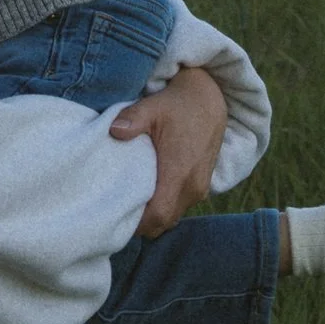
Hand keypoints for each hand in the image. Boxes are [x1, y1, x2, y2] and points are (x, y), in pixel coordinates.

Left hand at [113, 65, 226, 233]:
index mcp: (179, 172)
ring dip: (153, 215)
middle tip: (116, 212)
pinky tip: (148, 194)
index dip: (136, 223)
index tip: (114, 216)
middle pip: (163, 222)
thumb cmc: (179, 104)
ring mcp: (200, 188)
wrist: (210, 99)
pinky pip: (180, 206)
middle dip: (141, 223)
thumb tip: (114, 131)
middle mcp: (193, 186)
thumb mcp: (153, 107)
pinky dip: (164, 207)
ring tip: (129, 204)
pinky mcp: (202, 185)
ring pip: (172, 216)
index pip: (158, 215)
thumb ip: (132, 120)